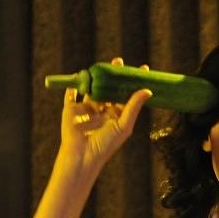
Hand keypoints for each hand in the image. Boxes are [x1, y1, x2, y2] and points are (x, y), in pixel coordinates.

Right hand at [58, 57, 151, 174]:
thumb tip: (147, 90)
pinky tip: (78, 75)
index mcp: (116, 115)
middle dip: (114, 75)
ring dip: (96, 77)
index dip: (133, 82)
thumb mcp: (123, 125)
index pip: (126, 95)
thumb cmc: (105, 144)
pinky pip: (71, 95)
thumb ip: (133, 107)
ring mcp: (86, 109)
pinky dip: (73, 86)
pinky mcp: (71, 110)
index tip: (142, 69)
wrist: (82, 155)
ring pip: (92, 89)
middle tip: (119, 61)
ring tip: (102, 66)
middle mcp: (102, 110)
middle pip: (109, 88)